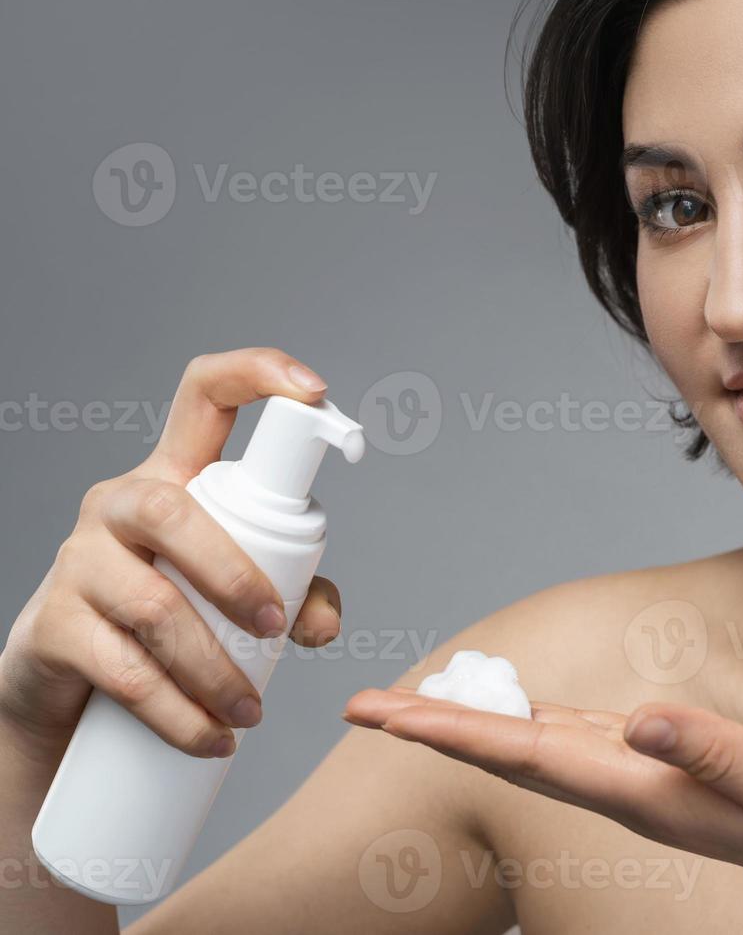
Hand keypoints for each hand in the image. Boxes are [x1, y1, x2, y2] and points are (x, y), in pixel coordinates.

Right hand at [0, 348, 346, 762]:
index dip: (257, 374)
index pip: (205, 397)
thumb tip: (320, 622)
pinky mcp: (52, 628)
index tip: (316, 391)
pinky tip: (210, 738)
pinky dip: (177, 712)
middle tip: (278, 629)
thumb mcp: (239, 598)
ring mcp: (79, 563)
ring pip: (152, 605)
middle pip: (173, 512)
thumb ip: (296, 593)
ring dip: (214, 668)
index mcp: (176, 478)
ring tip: (251, 714)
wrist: (73, 695)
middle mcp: (120, 505)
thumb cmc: (174, 623)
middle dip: (236, 574)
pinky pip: (120, 669)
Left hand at [342, 689, 742, 932]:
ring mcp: (649, 780)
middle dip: (437, 729)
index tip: (384, 718)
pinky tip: (521, 712)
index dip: (453, 733)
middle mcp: (632, 788)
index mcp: (646, 789)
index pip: (528, 755)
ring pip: (540, 746)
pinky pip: (582, 738)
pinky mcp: (672, 766)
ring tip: (418, 706)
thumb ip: (712, 751)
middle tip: (361, 708)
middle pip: (513, 754)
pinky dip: (534, 721)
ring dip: (475, 725)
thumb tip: (635, 721)